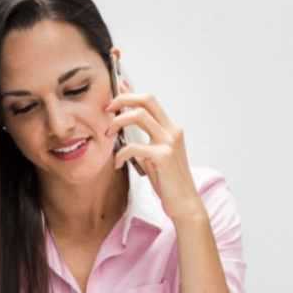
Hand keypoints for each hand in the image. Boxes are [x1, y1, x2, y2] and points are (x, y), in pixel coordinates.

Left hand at [105, 83, 204, 222]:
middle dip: (123, 98)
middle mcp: (171, 131)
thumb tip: (125, 136)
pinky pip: (134, 146)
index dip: (131, 92)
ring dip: (118, 121)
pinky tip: (117, 163)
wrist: (184, 203)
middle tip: (107, 109)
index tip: (116, 88)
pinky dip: (121, 153)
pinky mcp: (163, 156)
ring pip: (139, 115)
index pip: (150, 101)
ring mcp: (168, 142)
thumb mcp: (155, 158)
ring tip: (108, 133)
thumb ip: (144, 144)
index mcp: (170, 130)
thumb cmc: (169, 183)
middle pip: (146, 100)